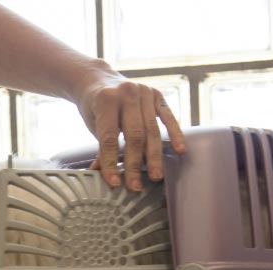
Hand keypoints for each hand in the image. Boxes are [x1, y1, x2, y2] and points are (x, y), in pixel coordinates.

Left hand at [76, 75, 186, 190]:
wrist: (100, 80)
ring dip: (154, 156)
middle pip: (134, 135)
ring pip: (152, 130)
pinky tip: (180, 150)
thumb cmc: (95, 108)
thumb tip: (102, 174)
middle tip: (136, 186)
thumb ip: (101, 147)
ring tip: (155, 176)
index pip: (109, 137)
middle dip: (135, 164)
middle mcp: (127, 92)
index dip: (111, 162)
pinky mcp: (157, 94)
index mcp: (106, 100)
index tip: (115, 183)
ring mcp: (144, 91)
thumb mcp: (92, 125)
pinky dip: (175, 134)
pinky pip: (168, 116)